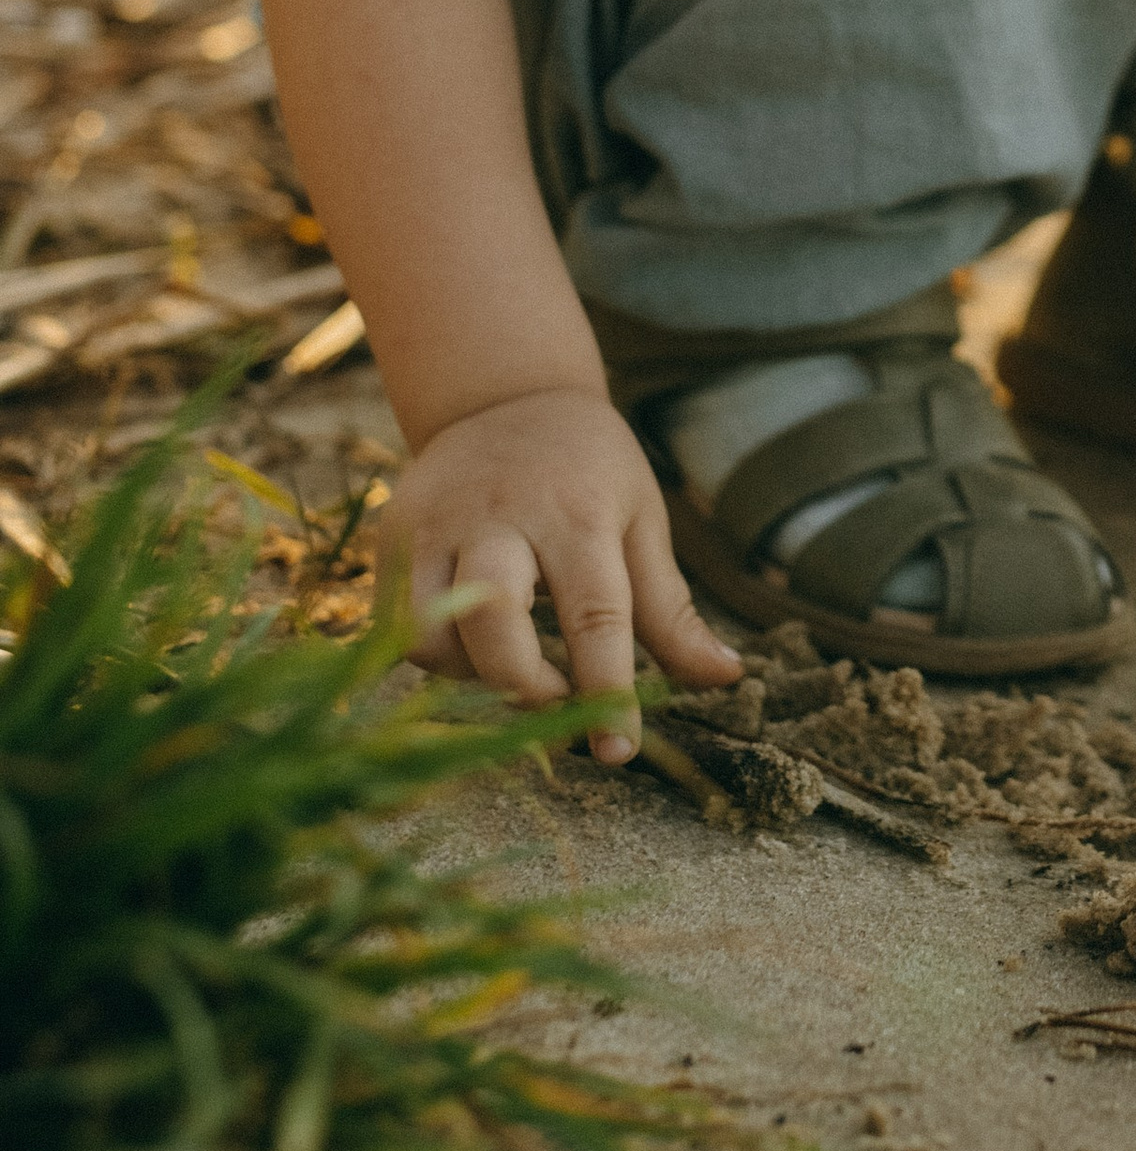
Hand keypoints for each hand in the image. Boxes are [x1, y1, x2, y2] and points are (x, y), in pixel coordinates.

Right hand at [376, 389, 740, 759]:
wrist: (503, 398)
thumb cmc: (589, 470)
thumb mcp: (642, 521)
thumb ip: (671, 609)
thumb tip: (727, 678)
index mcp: (577, 515)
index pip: (596, 616)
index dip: (607, 693)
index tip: (619, 752)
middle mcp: (500, 519)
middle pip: (494, 623)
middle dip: (526, 686)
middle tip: (559, 705)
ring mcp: (437, 526)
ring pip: (430, 632)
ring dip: (473, 677)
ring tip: (514, 668)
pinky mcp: (393, 538)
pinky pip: (397, 625)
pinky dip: (434, 656)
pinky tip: (473, 649)